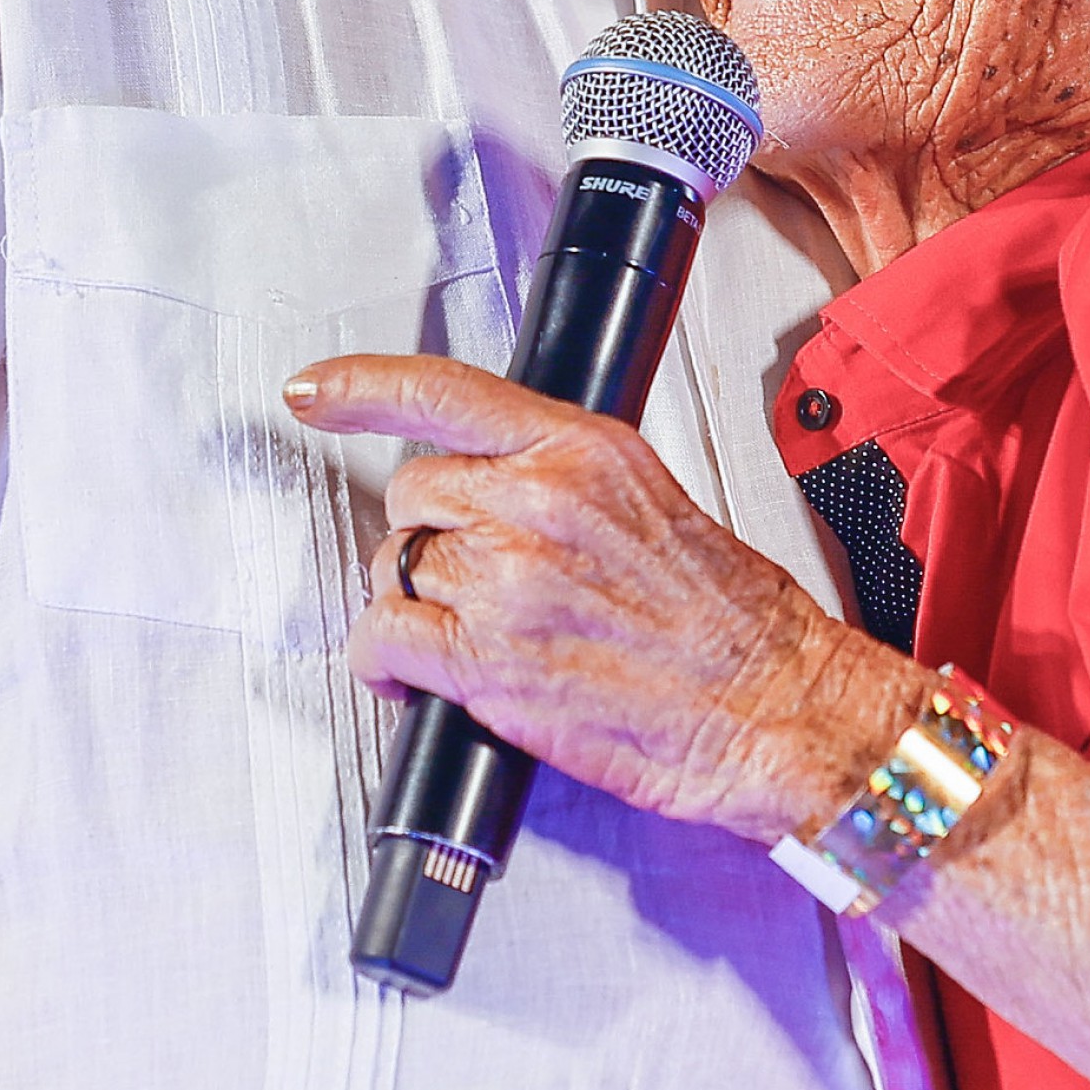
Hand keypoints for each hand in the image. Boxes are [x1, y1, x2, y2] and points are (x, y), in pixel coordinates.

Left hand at [284, 355, 917, 839]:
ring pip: (396, 566)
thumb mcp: (654, 500)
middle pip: (414, 493)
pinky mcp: (487, 663)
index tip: (316, 390)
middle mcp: (538, 501)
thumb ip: (566, 481)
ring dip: (415, 601)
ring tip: (465, 632)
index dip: (364, 386)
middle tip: (469, 574)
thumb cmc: (735, 617)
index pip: (447, 392)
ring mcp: (508, 582)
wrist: (774, 702)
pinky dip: (384, 661)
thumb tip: (493, 489)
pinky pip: (383, 638)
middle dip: (428, 534)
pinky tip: (411, 674)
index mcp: (584, 449)